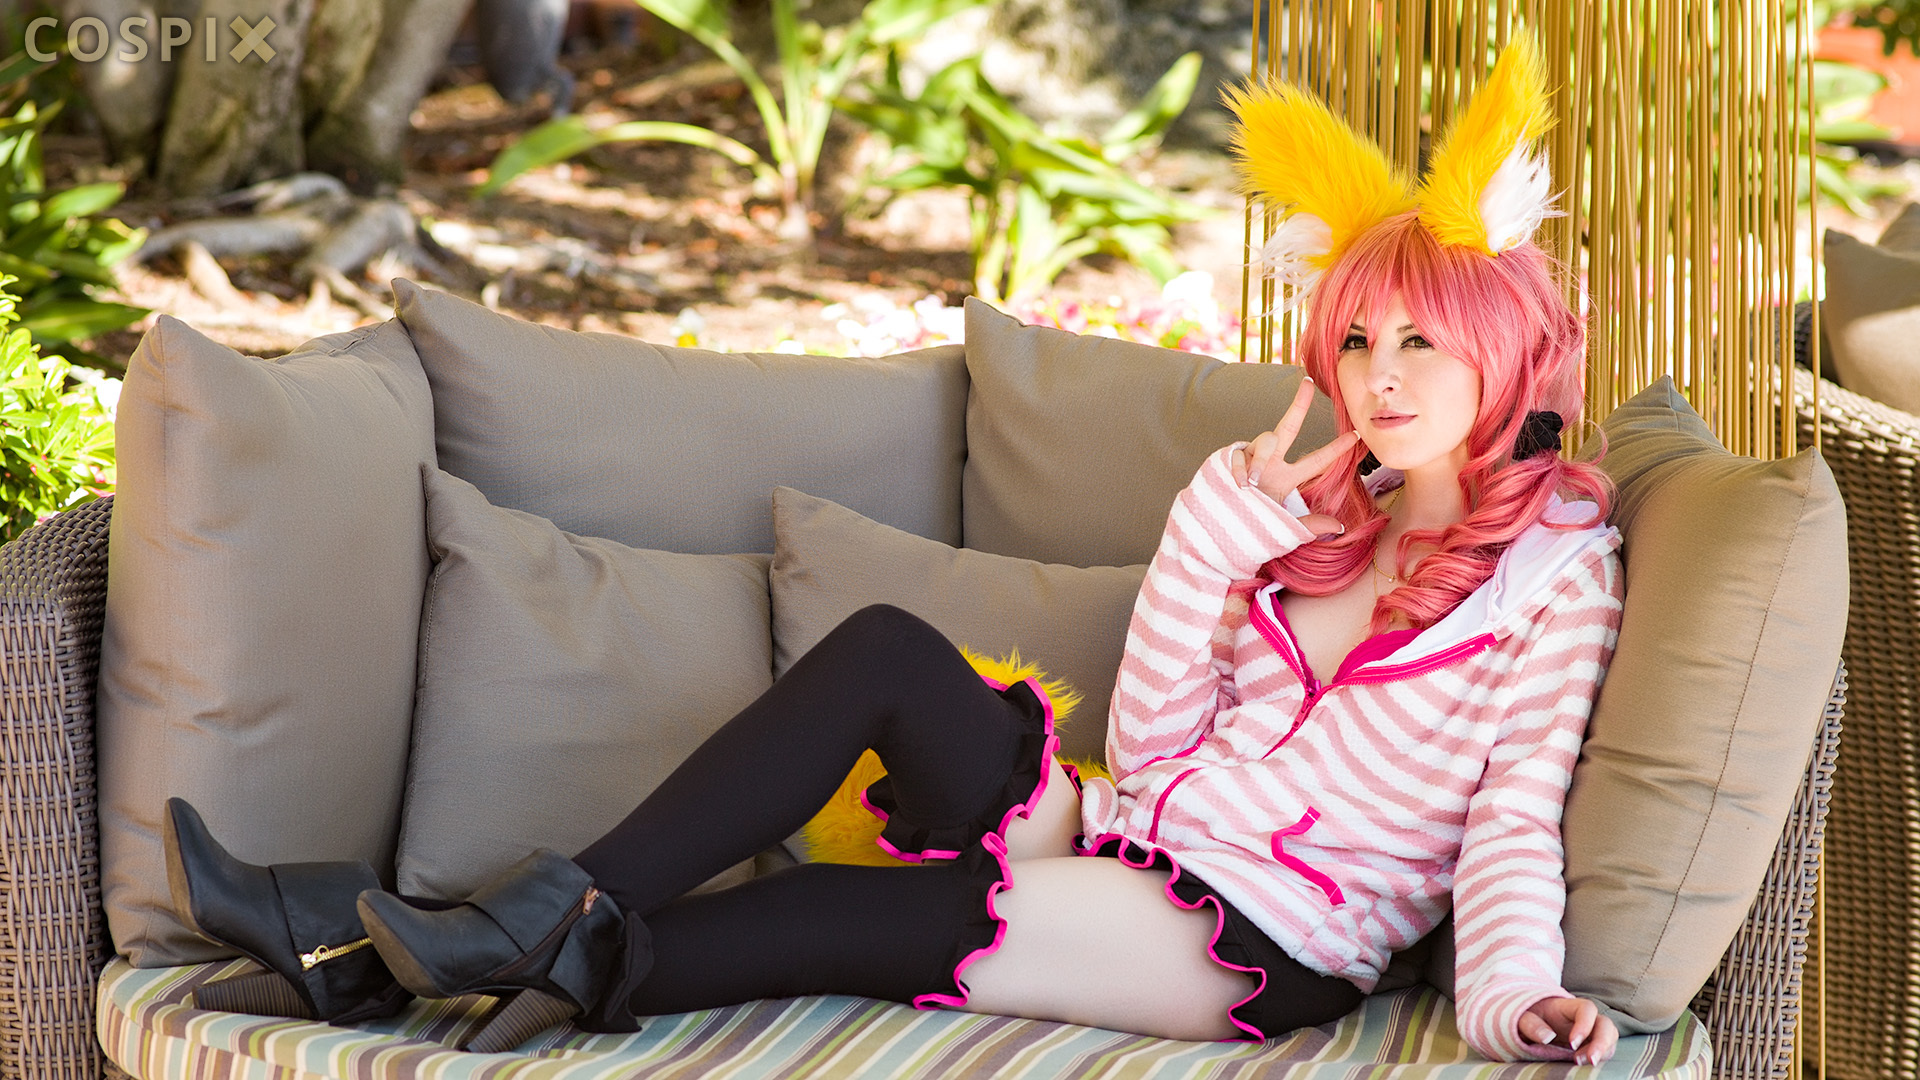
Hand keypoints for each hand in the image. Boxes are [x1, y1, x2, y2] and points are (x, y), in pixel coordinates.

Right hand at [1231, 377, 1359, 538]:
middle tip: (1307, 383)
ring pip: (1265, 440)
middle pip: (1287, 427)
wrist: (1216, 536)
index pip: (1316, 461)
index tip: (1357, 435)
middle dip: (1298, 405)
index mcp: (1286, 478)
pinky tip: (1238, 486)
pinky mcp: (1228, 459)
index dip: (1336, 449)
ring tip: (1253, 483)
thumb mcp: (1284, 530)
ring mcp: (1249, 459)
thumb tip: (1338, 526)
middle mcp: (1270, 463)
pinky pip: (1238, 455)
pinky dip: (1239, 470)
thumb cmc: (1250, 531)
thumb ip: (1309, 526)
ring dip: (1262, 461)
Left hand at [1519, 996, 1617, 1065]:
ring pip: (1610, 1039)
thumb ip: (1531, 1025)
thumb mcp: (1522, 1017)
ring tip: (1580, 1063)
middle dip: (1602, 1043)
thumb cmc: (1528, 1017)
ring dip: (1602, 1053)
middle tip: (1589, 1060)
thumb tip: (1548, 1037)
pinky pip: (1605, 1051)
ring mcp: (1591, 1032)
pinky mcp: (1592, 1045)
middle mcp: (1585, 1018)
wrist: (1530, 1024)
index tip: (1572, 1044)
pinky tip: (1586, 1066)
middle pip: (1605, 1024)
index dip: (1584, 1025)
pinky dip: (1600, 1059)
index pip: (1587, 1009)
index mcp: (1568, 1006)